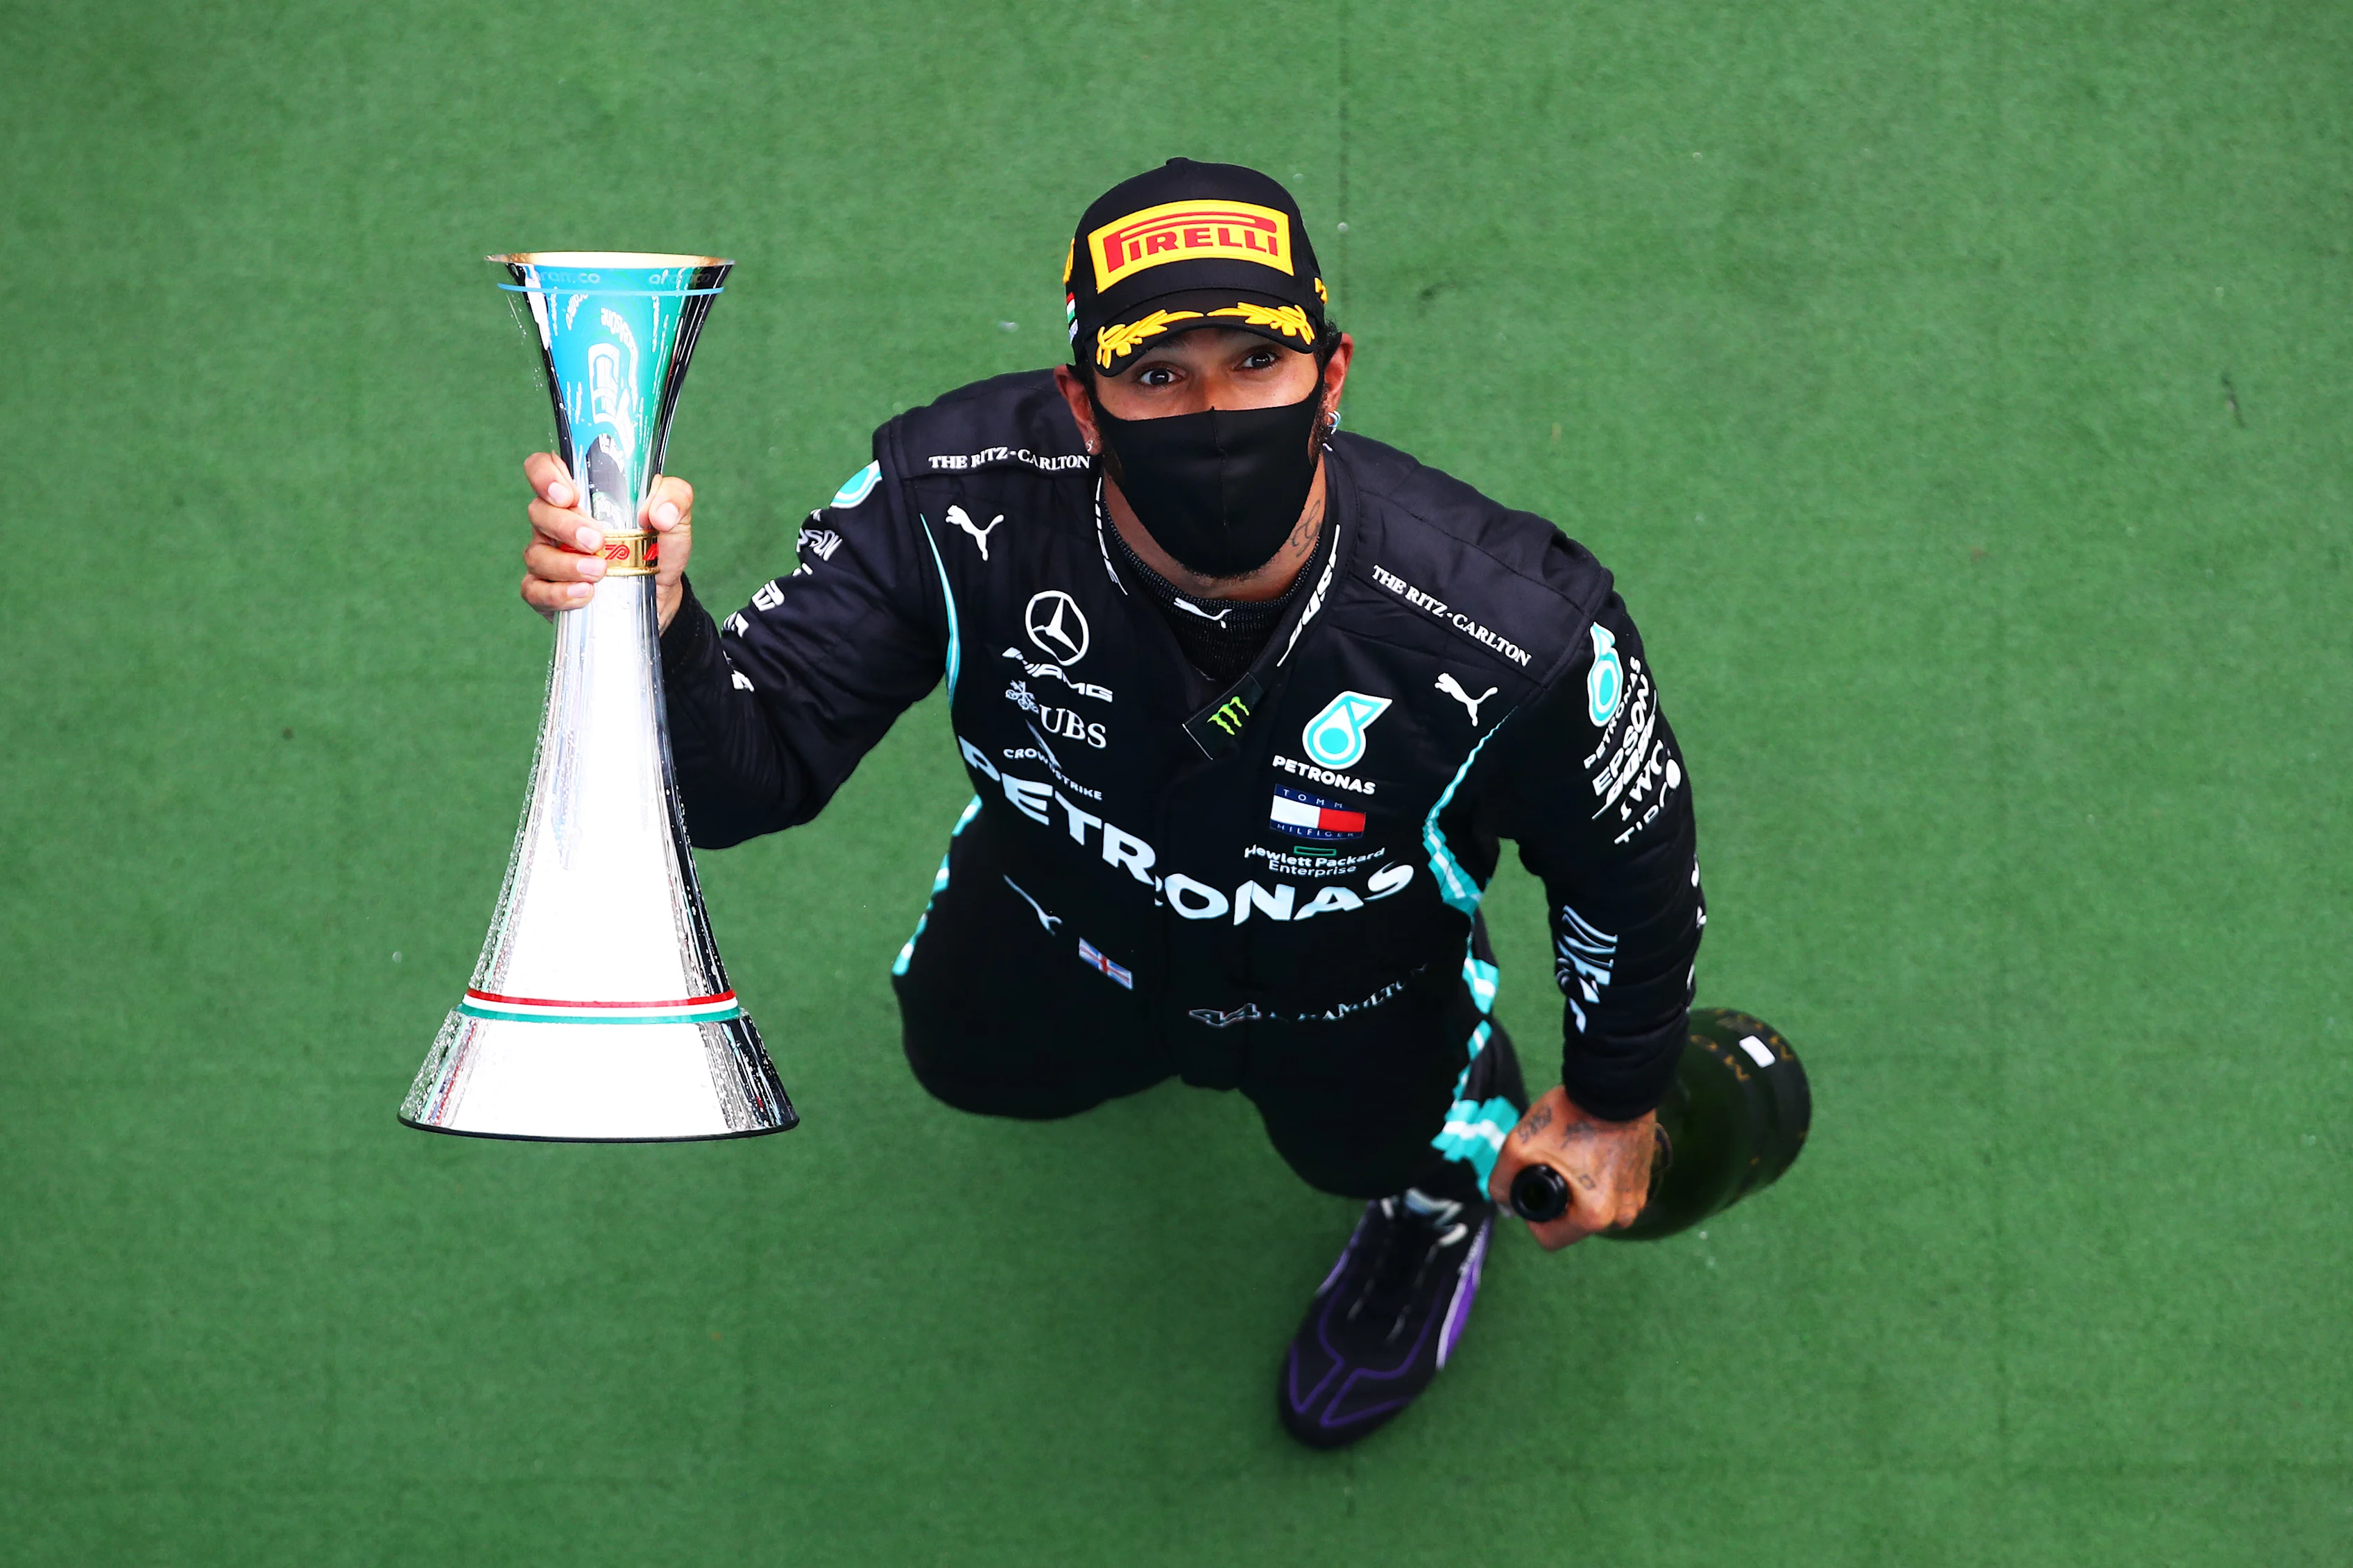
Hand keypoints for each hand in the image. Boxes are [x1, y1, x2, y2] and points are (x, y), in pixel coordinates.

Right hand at [519, 453, 695, 629]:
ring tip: (599, 572)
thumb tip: (661, 513)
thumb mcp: (675, 517)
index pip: (543, 468)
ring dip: (566, 564)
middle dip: (565, 526)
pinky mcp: (547, 590)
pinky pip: (536, 591)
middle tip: (597, 541)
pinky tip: (585, 594)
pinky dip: (558, 593)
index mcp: (579, 493)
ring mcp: (548, 555)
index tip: (569, 496)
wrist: (661, 594)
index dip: (545, 476)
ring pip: (536, 554)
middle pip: (538, 511)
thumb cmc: (657, 547)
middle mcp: (556, 521)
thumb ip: (676, 498)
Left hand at [1487, 1086, 1656, 1249]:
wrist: (1616, 1085)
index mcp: (1594, 1216)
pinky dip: (1598, 1179)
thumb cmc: (1570, 1116)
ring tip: (1574, 1154)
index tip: (1531, 1186)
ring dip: (1578, 1190)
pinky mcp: (1643, 1182)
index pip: (1550, 1239)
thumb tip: (1504, 1205)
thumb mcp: (1519, 1147)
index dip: (1531, 1217)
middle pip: (1572, 1223)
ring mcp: (1637, 1199)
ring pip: (1592, 1208)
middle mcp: (1621, 1216)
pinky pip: (1611, 1193)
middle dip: (1557, 1200)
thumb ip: (1500, 1183)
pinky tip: (1591, 1151)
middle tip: (1553, 1162)